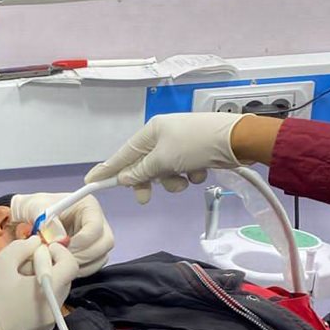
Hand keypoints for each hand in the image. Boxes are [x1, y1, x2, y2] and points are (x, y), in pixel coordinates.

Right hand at [0, 235, 79, 329]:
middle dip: (47, 266)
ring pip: (54, 292)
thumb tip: (36, 243)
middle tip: (23, 265)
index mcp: (50, 288)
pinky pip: (46, 306)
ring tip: (17, 282)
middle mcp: (55, 306)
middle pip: (63, 278)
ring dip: (41, 281)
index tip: (39, 250)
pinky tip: (16, 297)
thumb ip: (23, 247)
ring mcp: (49, 321)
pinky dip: (37, 296)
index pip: (71, 264)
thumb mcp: (1, 262)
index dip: (58, 251)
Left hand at [10, 192, 114, 276]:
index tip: (63, 249)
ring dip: (81, 264)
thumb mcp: (33, 208)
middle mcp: (95, 221)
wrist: (25, 218)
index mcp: (87, 205)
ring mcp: (94, 238)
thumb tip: (60, 239)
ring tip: (58, 262)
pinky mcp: (90, 252)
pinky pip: (93, 266)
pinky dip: (79, 270)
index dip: (81, 242)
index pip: (96, 227)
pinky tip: (61, 266)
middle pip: (105, 243)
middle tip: (62, 260)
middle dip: (83, 255)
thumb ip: (46, 222)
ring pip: (101, 256)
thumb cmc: (32, 208)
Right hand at [88, 112, 241, 204]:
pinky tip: (201, 170)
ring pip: (164, 171)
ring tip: (186, 178)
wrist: (237, 140)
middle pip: (144, 165)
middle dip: (148, 181)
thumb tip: (125, 178)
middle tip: (145, 198)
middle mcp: (164, 135)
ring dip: (173, 180)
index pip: (123, 153)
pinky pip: (182, 170)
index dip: (107, 169)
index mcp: (152, 130)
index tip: (92, 180)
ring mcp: (180, 144)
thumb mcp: (164, 160)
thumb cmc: (197, 144)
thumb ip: (142, 171)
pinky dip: (189, 174)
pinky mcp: (195, 152)